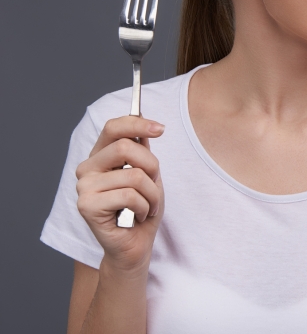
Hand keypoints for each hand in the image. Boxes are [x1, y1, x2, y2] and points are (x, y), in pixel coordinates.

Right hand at [75, 116, 164, 273]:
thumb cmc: (142, 209)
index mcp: (100, 157)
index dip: (137, 123)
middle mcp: (87, 169)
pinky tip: (137, 216)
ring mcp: (84, 187)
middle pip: (125, 147)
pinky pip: (129, 196)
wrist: (135, 244)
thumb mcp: (148, 175)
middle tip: (155, 184)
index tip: (161, 129)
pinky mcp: (87, 206)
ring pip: (133, 176)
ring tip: (147, 207)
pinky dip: (144, 207)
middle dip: (152, 166)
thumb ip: (142, 152)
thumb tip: (147, 126)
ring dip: (151, 194)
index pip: (113, 128)